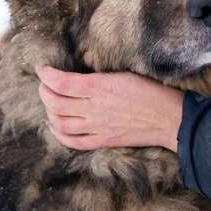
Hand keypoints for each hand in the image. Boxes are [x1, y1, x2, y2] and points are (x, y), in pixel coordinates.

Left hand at [35, 67, 183, 151]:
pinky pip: (74, 141)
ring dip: (49, 112)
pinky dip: (59, 134)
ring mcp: (97, 126)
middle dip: (44, 92)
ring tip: (49, 104)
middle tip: (44, 85)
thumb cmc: (151, 92)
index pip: (62, 83)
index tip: (42, 70)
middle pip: (56, 102)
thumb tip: (79, 77)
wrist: (168, 118)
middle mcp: (95, 108)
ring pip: (60, 122)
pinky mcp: (103, 140)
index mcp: (100, 87)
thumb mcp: (124, 74)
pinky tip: (55, 126)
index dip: (46, 76)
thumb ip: (99, 78)